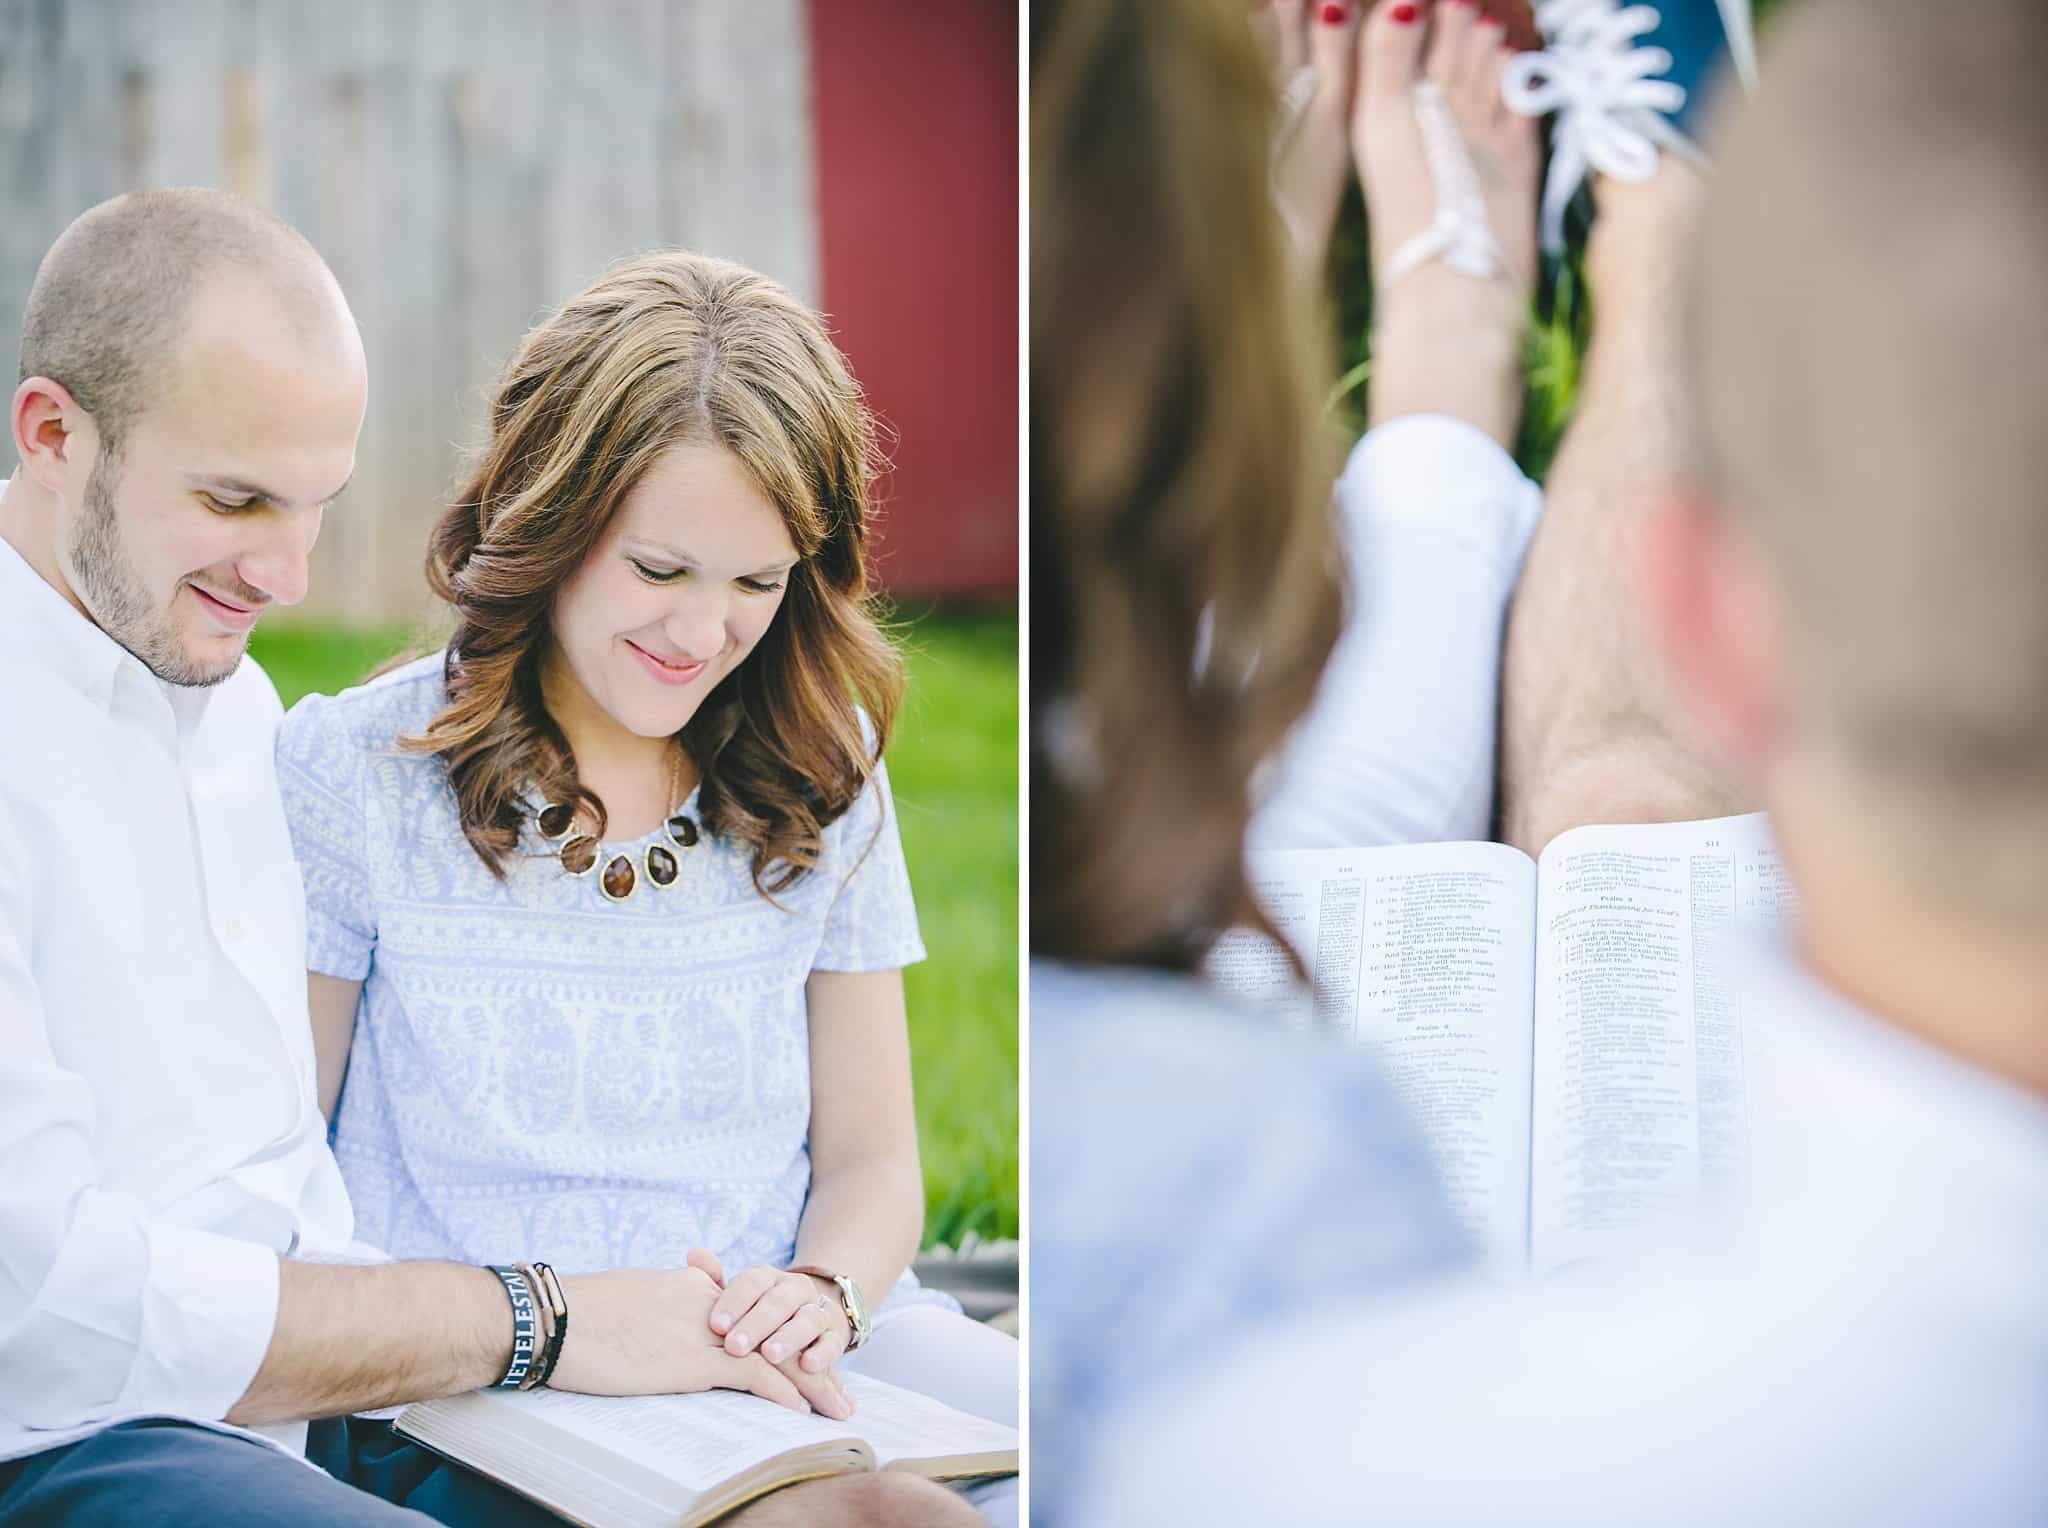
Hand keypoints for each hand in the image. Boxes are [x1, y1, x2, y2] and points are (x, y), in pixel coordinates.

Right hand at [549, 1266, 852, 1418]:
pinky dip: (781, 1391)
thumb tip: (660, 1336)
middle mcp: (707, 1304)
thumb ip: (658, 1312)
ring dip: (811, 1383)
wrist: (554, 1318)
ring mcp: (703, 1330)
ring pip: (775, 1354)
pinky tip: (800, 1410)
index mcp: (691, 1290)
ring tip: (836, 1407)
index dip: (782, 1342)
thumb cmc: (575, 1318)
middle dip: (811, 1362)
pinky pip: (752, 1373)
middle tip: (838, 1390)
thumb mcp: (628, 1303)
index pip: (752, 1317)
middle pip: (775, 1333)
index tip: (804, 1361)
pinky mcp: (693, 1357)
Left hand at [707, 1263, 854, 1379]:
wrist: (806, 1325)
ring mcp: (818, 1312)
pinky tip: (808, 1365)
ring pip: (807, 1319)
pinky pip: (833, 1343)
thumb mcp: (737, 1302)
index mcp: (769, 1279)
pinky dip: (822, 1353)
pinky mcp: (834, 1337)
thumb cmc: (756, 1318)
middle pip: (778, 1301)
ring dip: (789, 1337)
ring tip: (769, 1354)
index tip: (715, 1326)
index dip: (734, 1302)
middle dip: (756, 1323)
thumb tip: (693, 1253)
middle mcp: (796, 1290)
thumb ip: (715, 1280)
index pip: (752, 1282)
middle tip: (735, 1346)